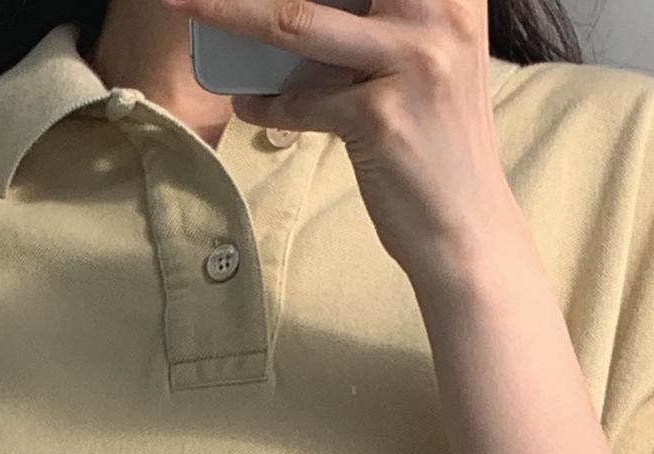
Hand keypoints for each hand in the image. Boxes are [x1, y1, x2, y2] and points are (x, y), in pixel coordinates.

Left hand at [160, 0, 523, 279]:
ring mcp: (412, 62)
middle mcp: (439, 13)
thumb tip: (290, 14)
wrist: (468, 232)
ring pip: (297, 22)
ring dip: (229, 13)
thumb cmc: (438, 146)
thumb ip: (383, 21)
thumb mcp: (424, 62)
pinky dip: (268, 104)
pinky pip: (301, 101)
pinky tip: (251, 104)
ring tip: (185, 5)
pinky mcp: (381, 116)